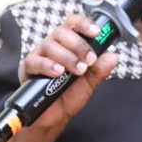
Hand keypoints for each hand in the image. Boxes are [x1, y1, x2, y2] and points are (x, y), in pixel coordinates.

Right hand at [18, 14, 118, 140]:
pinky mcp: (27, 69)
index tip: (97, 32)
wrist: (54, 118)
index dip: (84, 23)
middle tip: (90, 60)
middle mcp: (52, 46)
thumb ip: (100, 70)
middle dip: (79, 45)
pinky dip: (48, 65)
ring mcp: (38, 55)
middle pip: (62, 31)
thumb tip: (114, 56)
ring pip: (49, 44)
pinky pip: (34, 61)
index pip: (73, 24)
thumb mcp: (90, 83)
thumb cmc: (69, 96)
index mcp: (67, 44)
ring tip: (77, 70)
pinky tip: (58, 72)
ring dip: (67, 56)